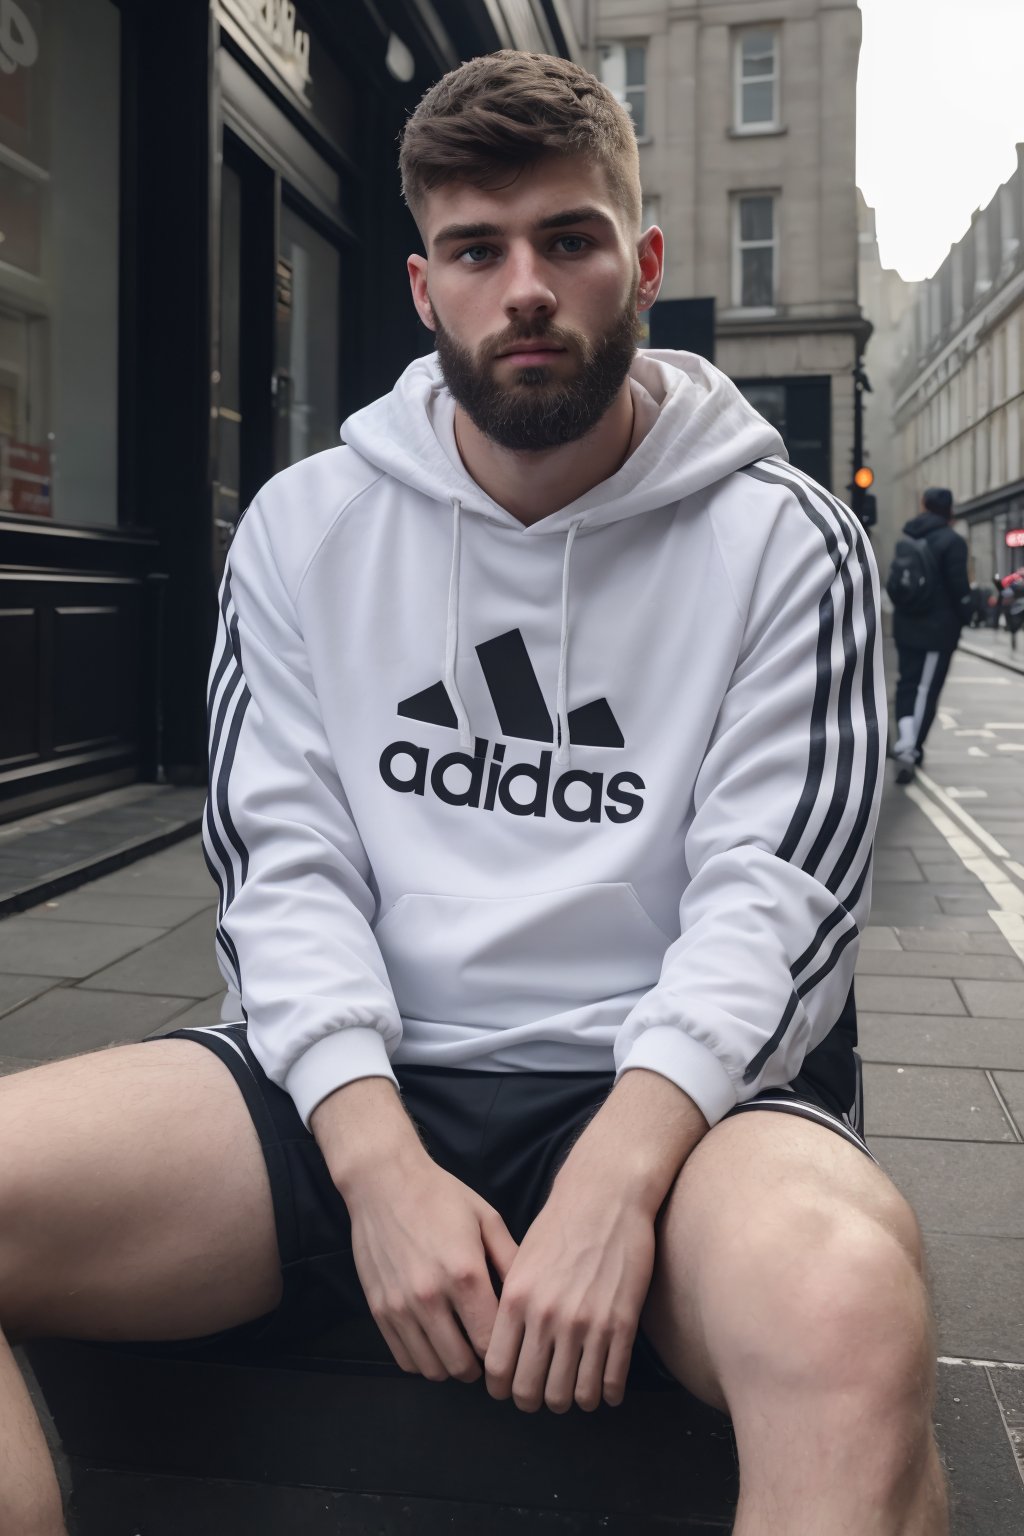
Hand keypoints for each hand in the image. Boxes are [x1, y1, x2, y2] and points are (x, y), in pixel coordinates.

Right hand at [345, 1154, 517, 1382]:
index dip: (504, 1350)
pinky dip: (422, 1359)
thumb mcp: (486, 1219)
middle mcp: (430, 1297)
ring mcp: (400, 1307)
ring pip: (432, 1368)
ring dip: (450, 1365)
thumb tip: (532, 1298)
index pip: (491, 1342)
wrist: (383, 1182)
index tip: (508, 1343)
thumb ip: (511, 1261)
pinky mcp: (378, 1310)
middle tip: (485, 1349)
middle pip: (462, 1365)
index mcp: (465, 1274)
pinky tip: (433, 1341)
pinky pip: (404, 1359)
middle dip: (479, 1365)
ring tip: (459, 1346)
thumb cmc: (440, 1196)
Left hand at [483, 1069, 706, 1414]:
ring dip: (571, 1401)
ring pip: (572, 1394)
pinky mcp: (621, 1323)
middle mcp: (548, 1316)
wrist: (606, 1196)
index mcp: (517, 1298)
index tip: (509, 1388)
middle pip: (532, 1390)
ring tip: (574, 1394)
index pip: (498, 1368)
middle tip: (542, 1396)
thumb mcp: (521, 1258)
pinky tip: (603, 1388)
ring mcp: (586, 1322)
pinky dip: (605, 1393)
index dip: (501, 1388)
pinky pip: (610, 1381)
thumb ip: (510, 1302)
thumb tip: (500, 1343)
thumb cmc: (561, 1224)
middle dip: (535, 1401)